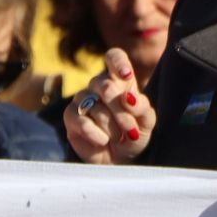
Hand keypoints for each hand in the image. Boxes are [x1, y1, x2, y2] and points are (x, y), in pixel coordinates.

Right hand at [62, 49, 156, 164]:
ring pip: (95, 106)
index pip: (114, 57)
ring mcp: (82, 99)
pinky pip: (81, 120)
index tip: (127, 76)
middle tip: (131, 128)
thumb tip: (129, 96)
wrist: (120, 159)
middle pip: (105, 85)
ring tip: (119, 137)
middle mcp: (99, 85)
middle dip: (121, 110)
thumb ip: (141, 107)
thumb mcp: (146, 121)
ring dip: (111, 126)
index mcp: (120, 80)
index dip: (118, 63)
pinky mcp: (70, 116)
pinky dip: (96, 133)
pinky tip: (103, 140)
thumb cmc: (134, 134)